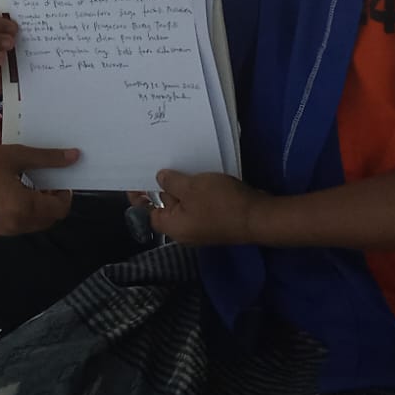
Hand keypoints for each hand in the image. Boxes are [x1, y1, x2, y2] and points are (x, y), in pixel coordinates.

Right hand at [0, 141, 78, 235]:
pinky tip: (20, 194)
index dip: (65, 194)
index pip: (59, 209)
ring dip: (42, 208)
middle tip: (49, 180)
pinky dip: (29, 213)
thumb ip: (48, 158)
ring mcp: (7, 230)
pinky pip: (23, 225)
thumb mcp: (17, 156)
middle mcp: (17, 224)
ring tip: (34, 185)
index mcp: (24, 207)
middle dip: (54, 201)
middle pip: (50, 219)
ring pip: (37, 224)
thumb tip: (74, 157)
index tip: (60, 178)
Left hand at [149, 170, 268, 245]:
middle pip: (166, 208)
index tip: (136, 179)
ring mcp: (201, 226)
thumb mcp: (192, 187)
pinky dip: (195, 191)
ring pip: (184, 204)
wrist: (258, 216)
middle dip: (162, 187)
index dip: (140, 198)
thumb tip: (159, 179)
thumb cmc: (221, 203)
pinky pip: (198, 204)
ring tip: (178, 165)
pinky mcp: (215, 219)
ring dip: (181, 187)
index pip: (148, 214)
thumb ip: (171, 182)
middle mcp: (185, 230)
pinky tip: (198, 174)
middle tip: (158, 163)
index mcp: (174, 227)